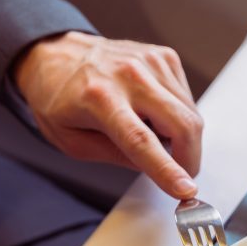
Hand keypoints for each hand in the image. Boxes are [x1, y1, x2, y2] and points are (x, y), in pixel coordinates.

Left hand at [14, 31, 202, 199]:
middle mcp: (128, 75)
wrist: (55, 55)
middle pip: (182, 124)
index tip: (186, 190)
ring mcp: (149, 62)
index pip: (141, 140)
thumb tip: (158, 168)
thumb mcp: (75, 143)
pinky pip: (188, 99)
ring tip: (155, 133)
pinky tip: (157, 113)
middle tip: (182, 175)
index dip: (167, 169)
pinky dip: (180, 115)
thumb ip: (118, 157)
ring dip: (183, 137)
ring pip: (191, 114)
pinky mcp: (164, 57)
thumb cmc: (60, 99)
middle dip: (190, 159)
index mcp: (98, 98)